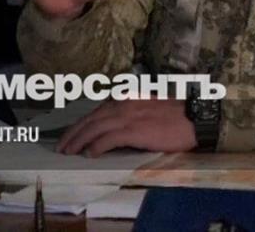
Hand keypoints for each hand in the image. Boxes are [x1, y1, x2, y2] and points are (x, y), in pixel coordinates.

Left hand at [56, 99, 196, 156]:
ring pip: (94, 128)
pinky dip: (96, 146)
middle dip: (73, 133)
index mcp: (124, 98)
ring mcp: (127, 116)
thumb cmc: (173, 115)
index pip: (95, 112)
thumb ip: (128, 112)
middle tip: (61, 146)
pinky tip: (89, 154)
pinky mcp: (134, 130)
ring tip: (69, 152)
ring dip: (79, 141)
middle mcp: (122, 104)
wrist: (193, 118)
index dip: (80, 125)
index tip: (69, 135)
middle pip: (90, 119)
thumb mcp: (145, 108)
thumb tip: (112, 127)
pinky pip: (108, 139)